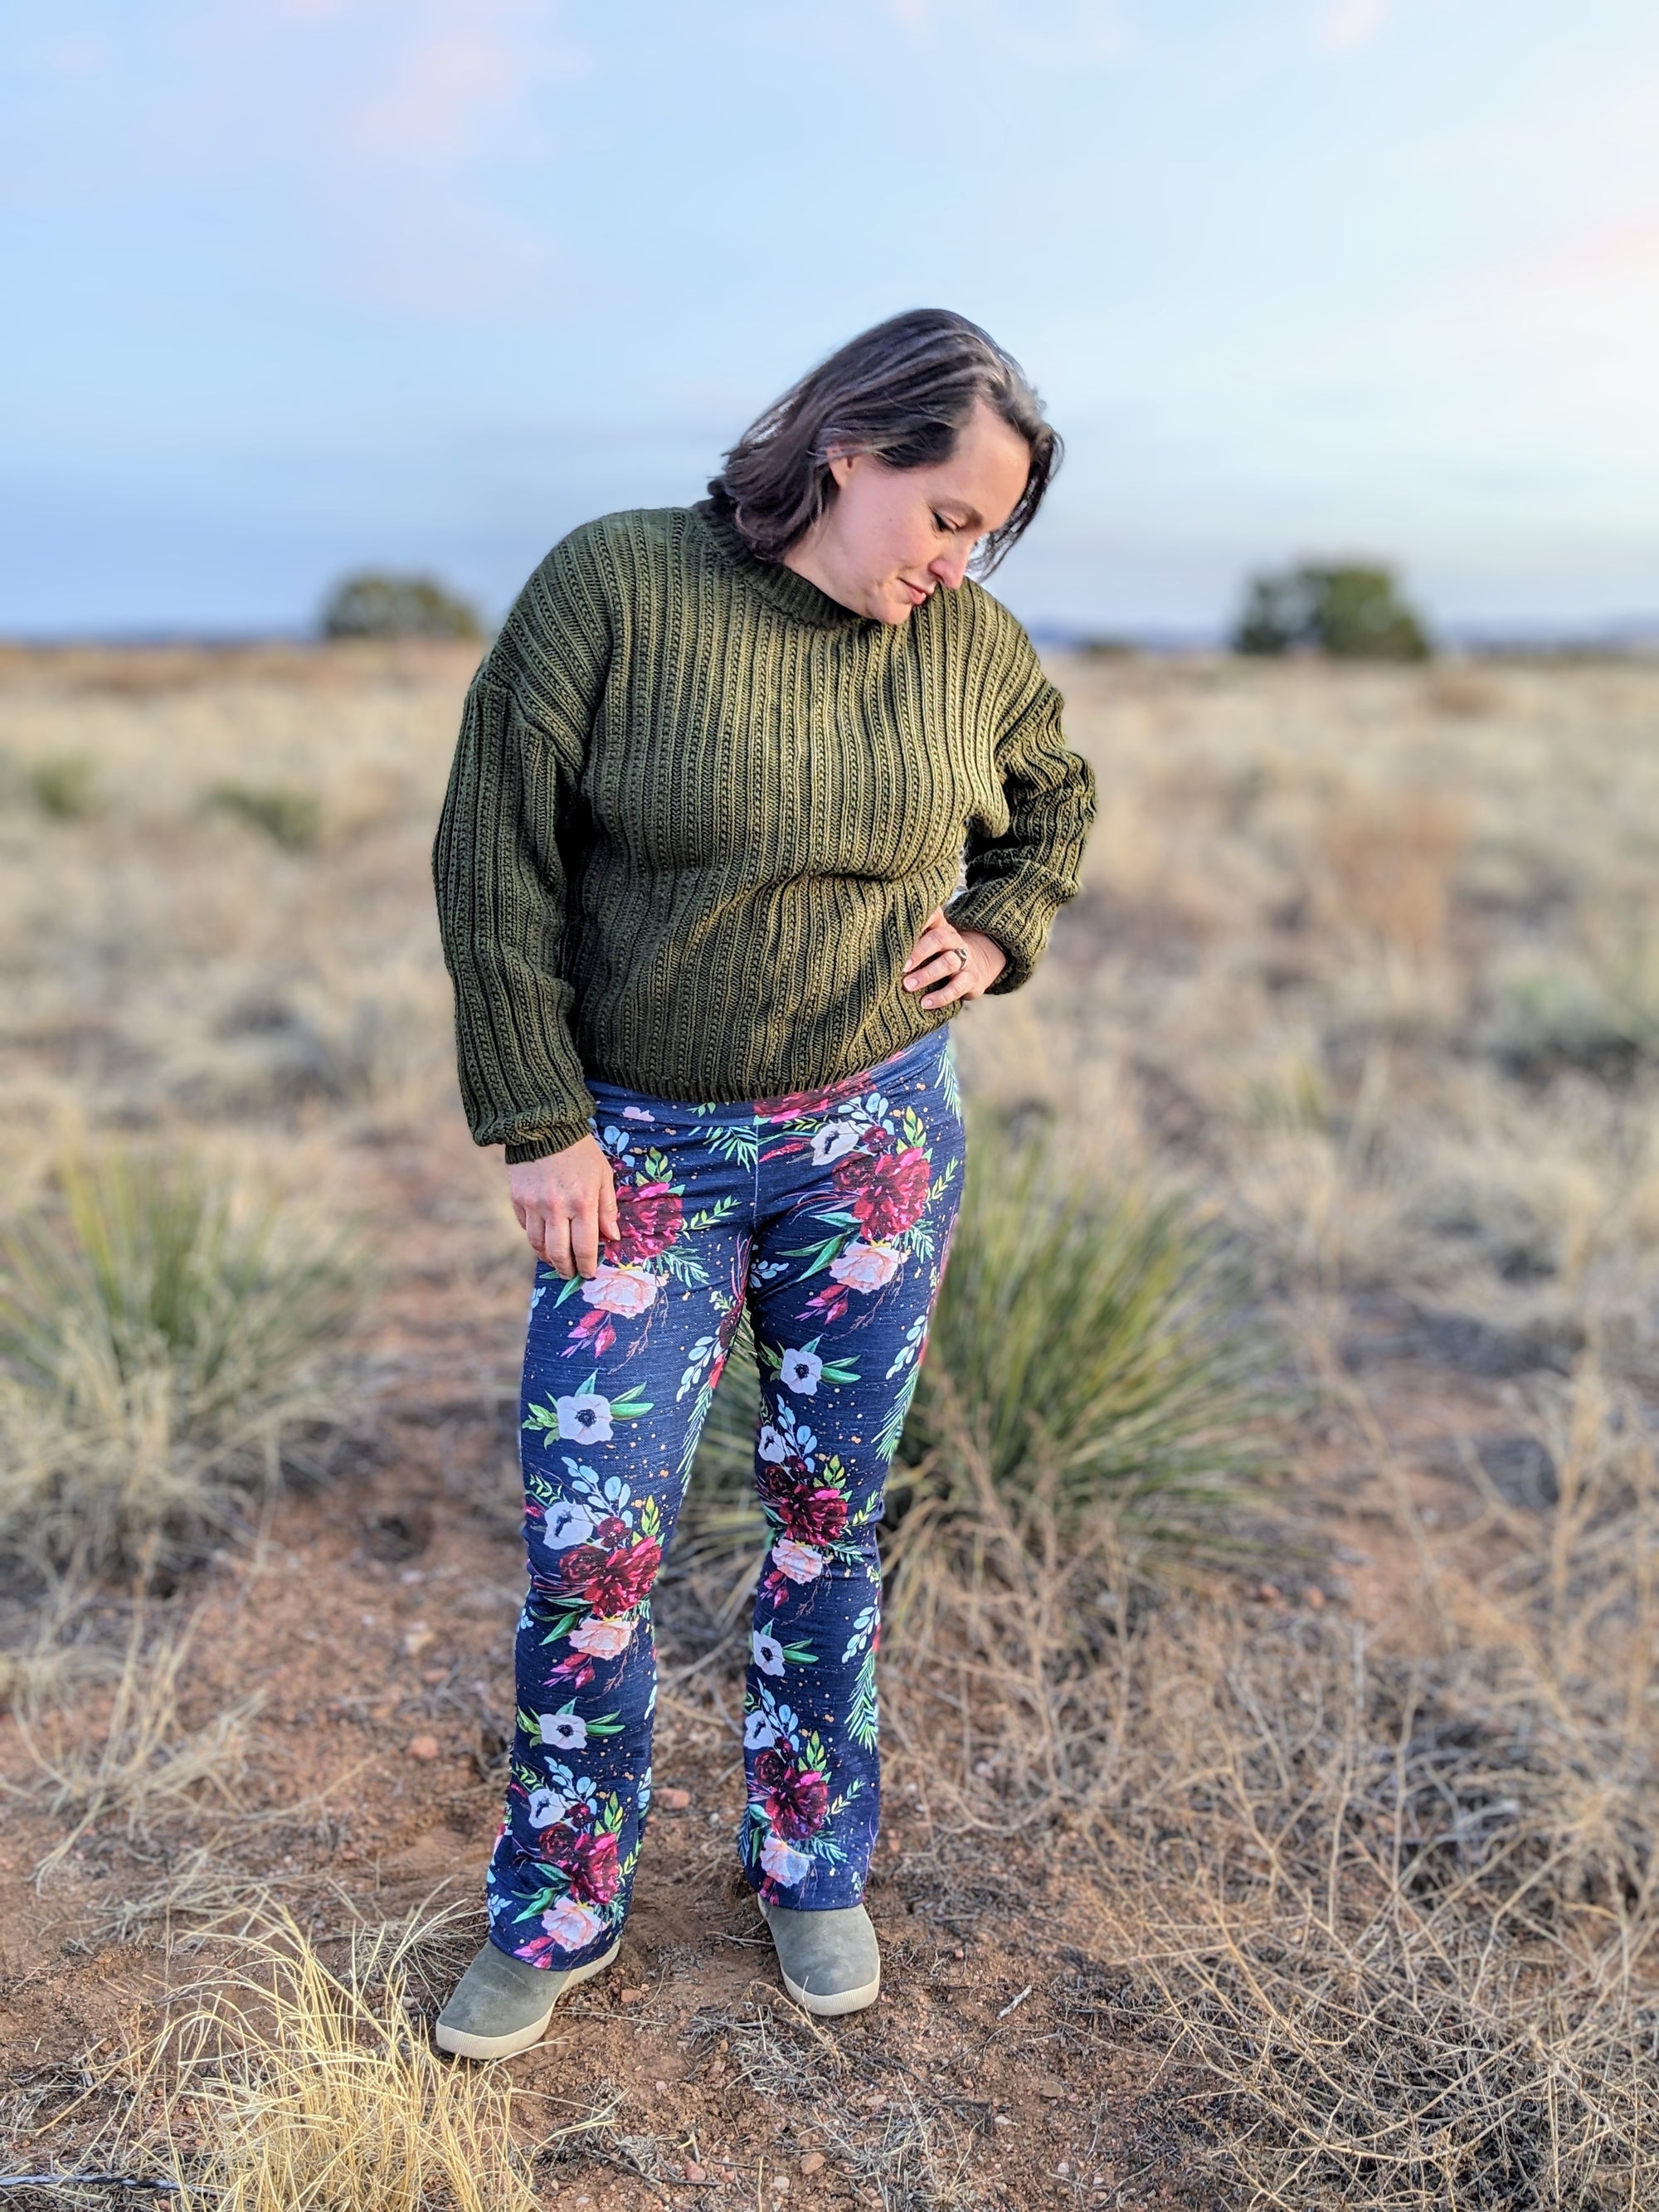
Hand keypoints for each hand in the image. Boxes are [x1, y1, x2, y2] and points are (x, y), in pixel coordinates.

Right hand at [508, 1134, 619, 1279]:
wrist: (545, 1127)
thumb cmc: (581, 1152)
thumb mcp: (603, 1176)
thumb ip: (607, 1209)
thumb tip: (611, 1237)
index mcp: (582, 1203)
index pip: (585, 1247)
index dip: (588, 1265)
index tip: (589, 1273)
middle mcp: (557, 1208)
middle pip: (559, 1253)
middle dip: (566, 1269)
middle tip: (570, 1273)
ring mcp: (534, 1205)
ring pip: (538, 1245)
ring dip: (548, 1258)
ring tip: (556, 1260)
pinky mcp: (518, 1199)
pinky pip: (525, 1228)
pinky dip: (534, 1237)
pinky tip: (543, 1238)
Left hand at [901, 907, 1006, 1009]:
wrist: (977, 967)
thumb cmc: (939, 955)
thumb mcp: (929, 943)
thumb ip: (909, 942)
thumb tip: (872, 949)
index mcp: (940, 927)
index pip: (932, 915)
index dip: (919, 919)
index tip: (898, 929)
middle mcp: (953, 940)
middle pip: (938, 939)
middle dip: (919, 951)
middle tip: (901, 966)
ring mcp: (964, 959)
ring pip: (948, 963)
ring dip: (926, 975)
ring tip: (908, 986)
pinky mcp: (971, 979)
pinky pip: (957, 987)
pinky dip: (941, 996)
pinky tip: (925, 1003)